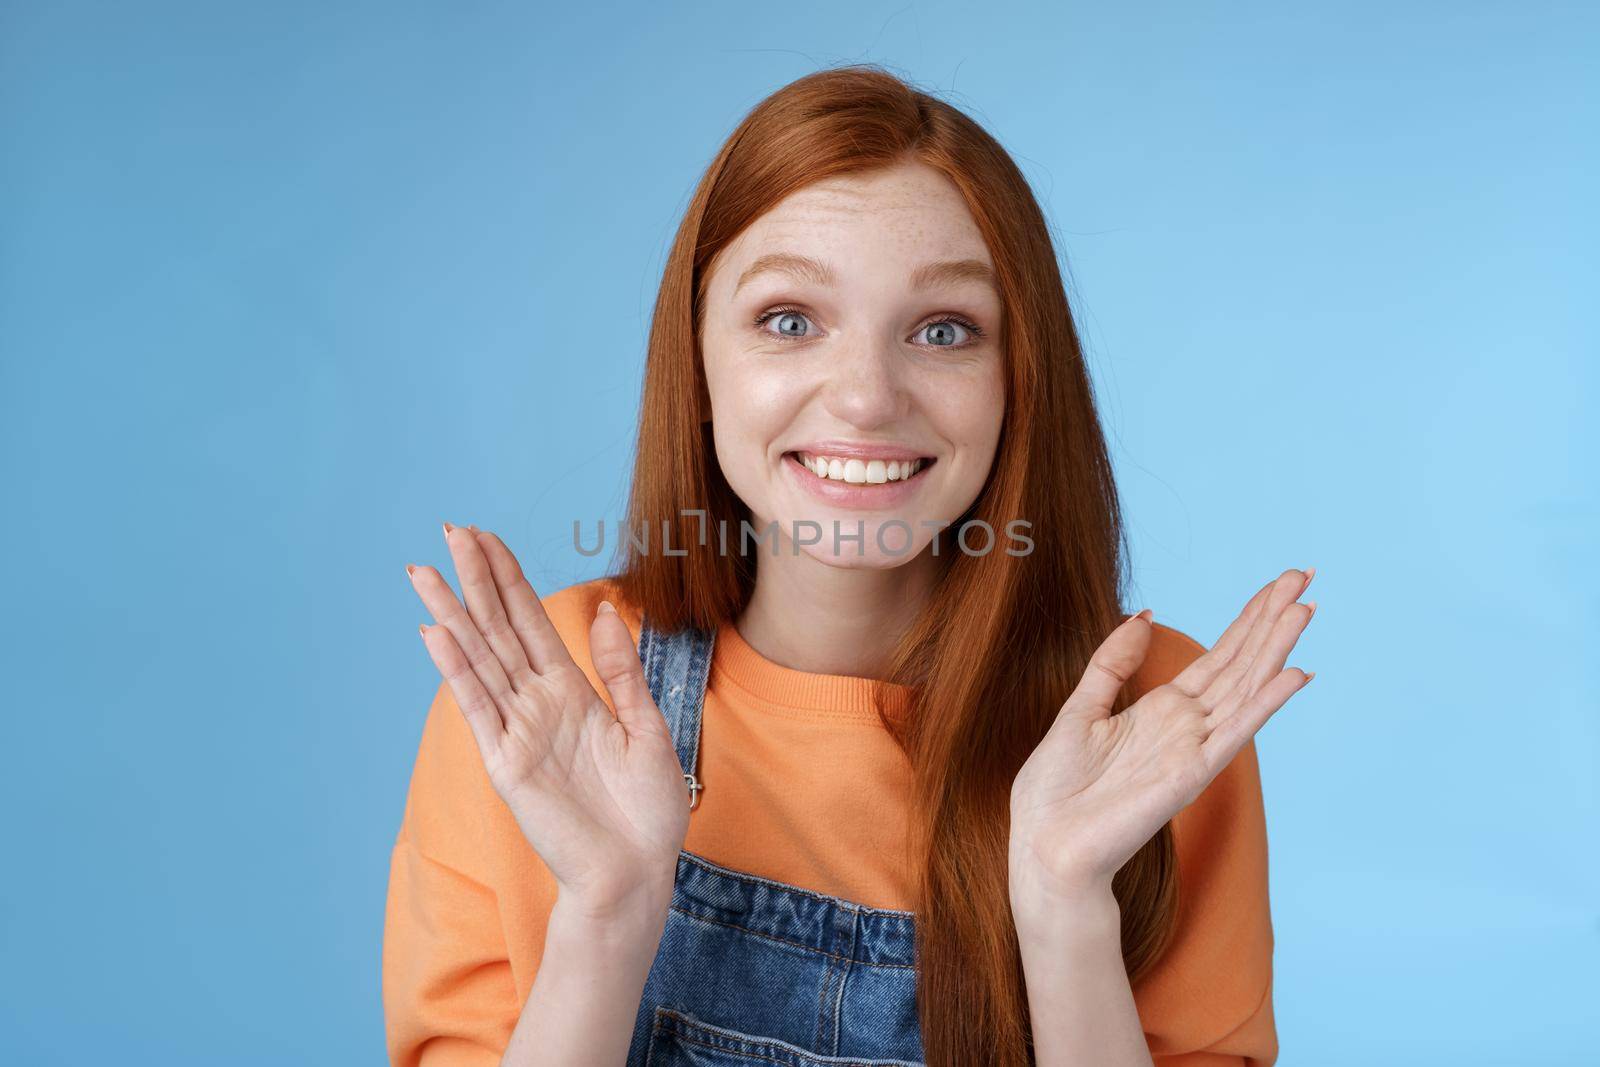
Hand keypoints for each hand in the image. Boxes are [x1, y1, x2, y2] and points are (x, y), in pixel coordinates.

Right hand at [407, 523, 688, 919]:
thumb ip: (621, 671)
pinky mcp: (507, 764)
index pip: (532, 623)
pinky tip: (435, 635)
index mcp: (571, 693)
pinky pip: (479, 709)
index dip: (509, 580)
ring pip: (479, 660)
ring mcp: (517, 732)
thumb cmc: (646, 811)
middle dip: (475, 581)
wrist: (636, 872)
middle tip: (449, 531)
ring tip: (424, 574)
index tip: (487, 538)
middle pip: (498, 630)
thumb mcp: (647, 728)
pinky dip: (457, 671)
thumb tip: (605, 612)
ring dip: (452, 615)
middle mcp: (537, 705)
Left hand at [1008, 567, 1315, 908]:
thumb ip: (1112, 664)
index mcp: (1161, 710)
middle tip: (1303, 576)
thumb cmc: (1057, 789)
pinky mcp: (1190, 774)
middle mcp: (1185, 726)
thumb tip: (1141, 616)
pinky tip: (1294, 675)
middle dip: (1271, 620)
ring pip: (1244, 689)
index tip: (1278, 584)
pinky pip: (1234, 732)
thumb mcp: (1080, 708)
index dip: (1248, 620)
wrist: (1044, 844)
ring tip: (1305, 609)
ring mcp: (1192, 749)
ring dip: (1275, 649)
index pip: (1217, 657)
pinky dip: (1264, 703)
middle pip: (1240, 663)